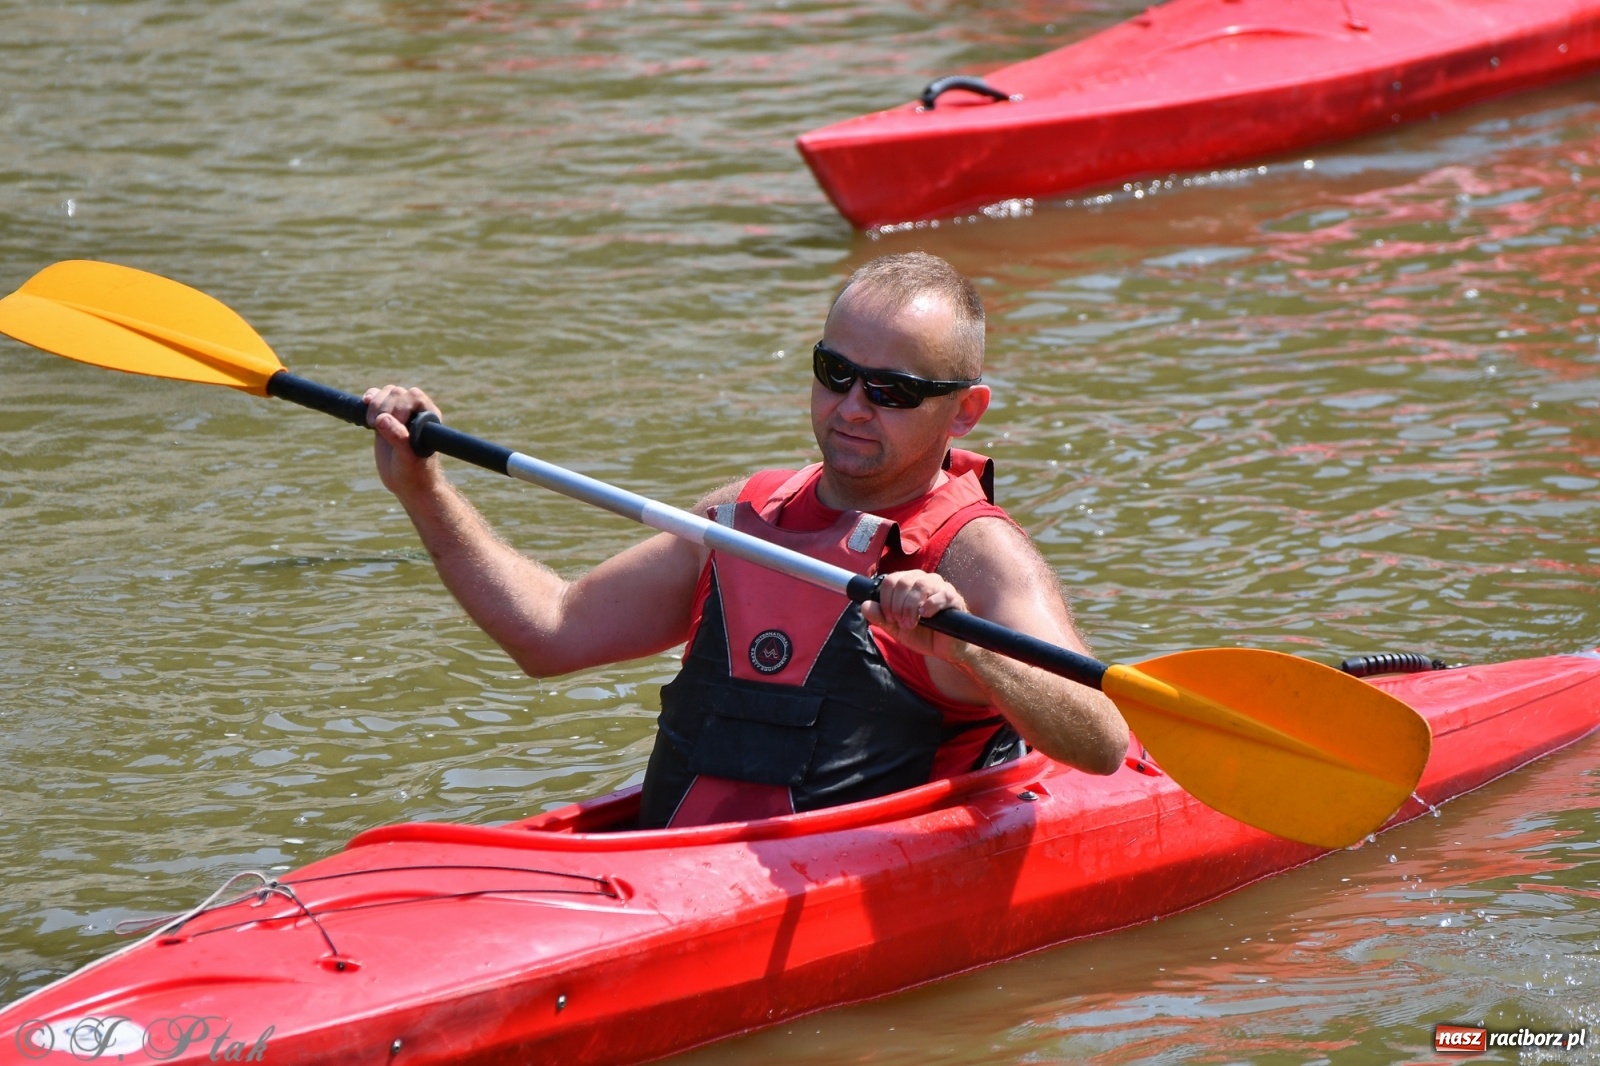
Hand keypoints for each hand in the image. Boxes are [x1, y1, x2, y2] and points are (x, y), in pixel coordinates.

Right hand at [363, 384, 443, 497]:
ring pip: (386, 393)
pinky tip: (365, 403)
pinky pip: (376, 398)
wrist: (406, 483)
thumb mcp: (407, 458)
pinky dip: (370, 398)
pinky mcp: (385, 418)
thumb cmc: (413, 473)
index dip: (401, 406)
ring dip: (375, 403)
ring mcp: (400, 413)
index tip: (395, 425)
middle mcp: (415, 411)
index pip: (414, 396)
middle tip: (377, 427)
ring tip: (372, 424)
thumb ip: (398, 438)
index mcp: (428, 417)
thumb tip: (382, 419)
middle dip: (384, 406)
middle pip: (397, 393)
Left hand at [861, 569, 975, 664]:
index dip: (885, 599)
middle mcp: (924, 580)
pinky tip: (925, 616)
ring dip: (911, 606)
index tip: (889, 618)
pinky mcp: (954, 598)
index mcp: (908, 583)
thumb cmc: (922, 634)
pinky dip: (930, 605)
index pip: (891, 580)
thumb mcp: (896, 628)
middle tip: (901, 623)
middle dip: (897, 605)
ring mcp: (940, 587)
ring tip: (911, 623)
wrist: (944, 650)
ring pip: (921, 585)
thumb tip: (864, 605)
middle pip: (904, 581)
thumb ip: (880, 617)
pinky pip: (941, 595)